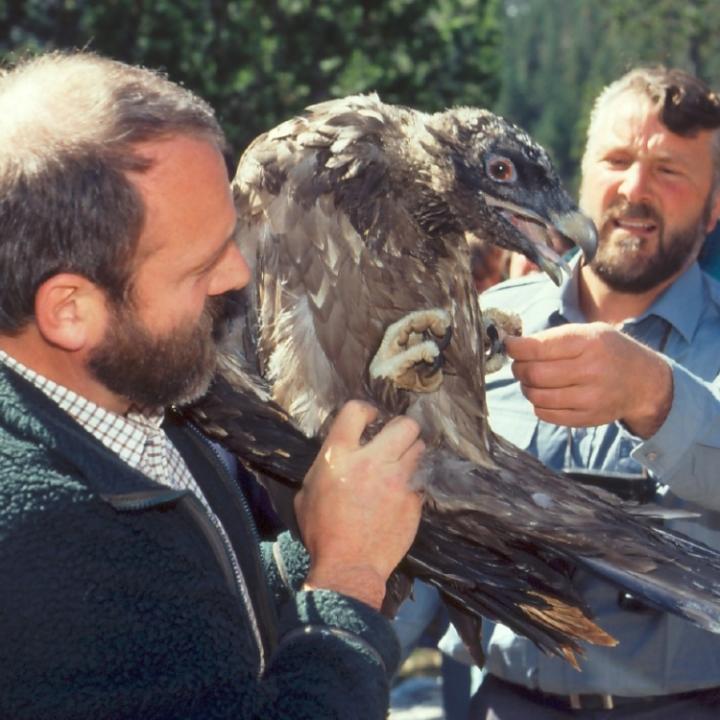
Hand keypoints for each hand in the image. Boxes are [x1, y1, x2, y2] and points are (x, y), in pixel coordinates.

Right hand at [295, 400, 424, 608]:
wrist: (348, 567)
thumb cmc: (322, 532)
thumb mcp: (307, 493)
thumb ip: (323, 466)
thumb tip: (335, 456)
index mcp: (338, 456)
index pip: (356, 410)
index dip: (366, 410)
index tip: (371, 419)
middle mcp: (371, 461)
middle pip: (404, 424)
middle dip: (401, 428)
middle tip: (395, 440)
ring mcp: (397, 480)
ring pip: (419, 448)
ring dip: (411, 453)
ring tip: (401, 465)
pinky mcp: (413, 500)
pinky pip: (421, 479)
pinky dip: (413, 482)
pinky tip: (402, 493)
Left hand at [504, 322, 672, 437]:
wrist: (643, 382)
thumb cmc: (607, 351)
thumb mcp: (588, 332)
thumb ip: (552, 338)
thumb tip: (512, 345)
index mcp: (588, 343)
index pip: (538, 347)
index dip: (515, 347)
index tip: (509, 345)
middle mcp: (590, 370)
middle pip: (533, 373)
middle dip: (518, 368)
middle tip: (520, 364)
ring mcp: (589, 398)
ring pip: (536, 395)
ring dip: (526, 386)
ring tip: (533, 379)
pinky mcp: (585, 418)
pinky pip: (544, 414)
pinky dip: (538, 403)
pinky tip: (546, 393)